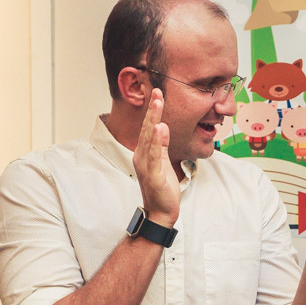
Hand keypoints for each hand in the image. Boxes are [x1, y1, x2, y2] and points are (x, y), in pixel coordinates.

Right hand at [132, 89, 179, 227]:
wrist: (161, 213)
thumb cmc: (162, 189)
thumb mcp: (163, 162)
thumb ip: (162, 145)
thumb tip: (163, 126)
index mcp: (144, 153)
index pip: (149, 128)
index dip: (153, 111)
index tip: (157, 93)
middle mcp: (141, 157)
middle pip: (147, 129)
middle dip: (153, 110)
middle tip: (157, 91)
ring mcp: (146, 166)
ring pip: (150, 139)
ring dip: (153, 119)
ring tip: (158, 103)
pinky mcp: (154, 175)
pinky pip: (155, 156)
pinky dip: (157, 142)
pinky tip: (159, 128)